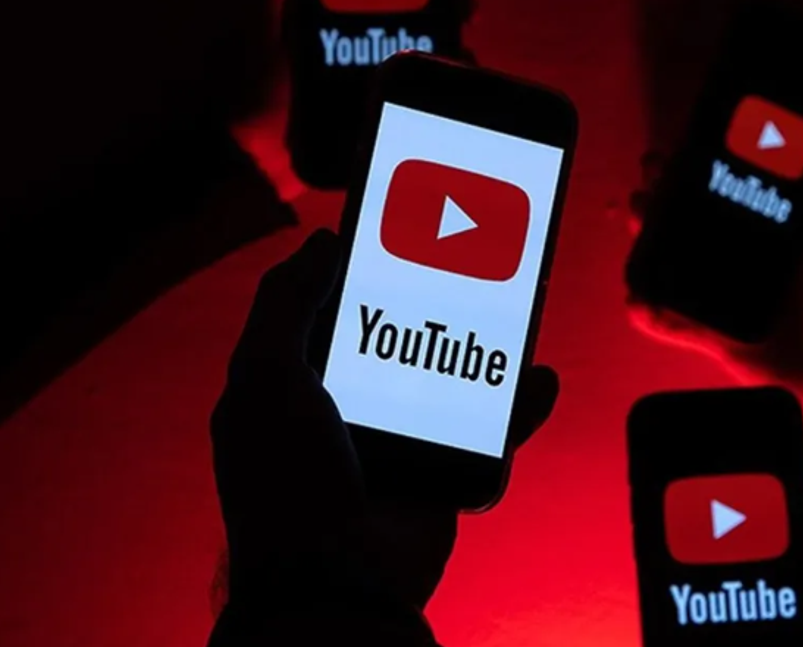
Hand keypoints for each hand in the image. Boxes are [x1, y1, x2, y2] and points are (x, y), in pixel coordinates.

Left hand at [210, 229, 558, 610]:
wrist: (335, 581)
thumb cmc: (286, 479)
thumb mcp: (263, 374)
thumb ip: (285, 302)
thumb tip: (324, 241)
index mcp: (295, 379)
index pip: (332, 306)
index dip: (364, 265)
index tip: (401, 222)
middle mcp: (346, 406)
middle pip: (403, 333)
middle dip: (438, 296)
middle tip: (473, 253)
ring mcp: (398, 440)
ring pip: (453, 377)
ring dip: (486, 343)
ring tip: (516, 303)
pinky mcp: (443, 473)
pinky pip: (490, 433)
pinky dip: (518, 407)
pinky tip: (539, 377)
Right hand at [627, 131, 802, 407]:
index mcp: (769, 234)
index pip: (726, 190)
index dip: (700, 166)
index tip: (683, 143)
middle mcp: (741, 262)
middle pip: (689, 222)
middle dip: (662, 195)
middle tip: (651, 174)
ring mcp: (723, 300)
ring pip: (672, 264)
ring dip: (647, 240)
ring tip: (637, 213)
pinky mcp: (713, 337)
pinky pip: (669, 322)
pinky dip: (647, 309)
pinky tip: (636, 292)